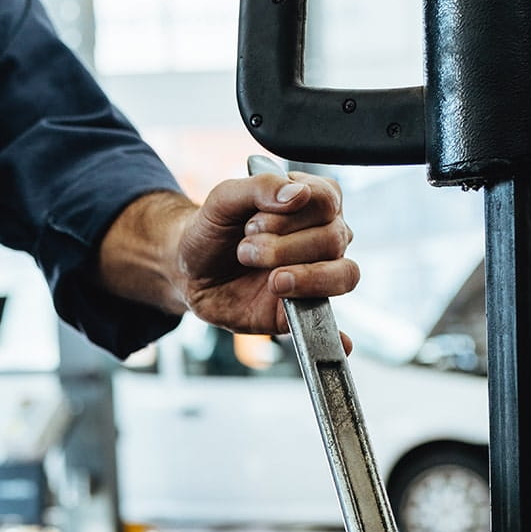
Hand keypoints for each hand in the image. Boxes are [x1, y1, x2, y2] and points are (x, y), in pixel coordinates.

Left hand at [175, 170, 357, 339]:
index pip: (328, 200)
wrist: (187, 269)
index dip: (291, 213)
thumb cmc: (212, 230)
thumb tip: (299, 194)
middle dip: (284, 246)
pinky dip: (338, 335)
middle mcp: (322, 236)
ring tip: (270, 279)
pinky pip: (330, 322)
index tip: (254, 222)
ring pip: (342, 275)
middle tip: (245, 250)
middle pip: (333, 238)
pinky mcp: (302, 309)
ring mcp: (316, 274)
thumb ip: (260, 187)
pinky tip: (341, 344)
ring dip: (304, 277)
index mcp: (312, 201)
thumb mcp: (224, 198)